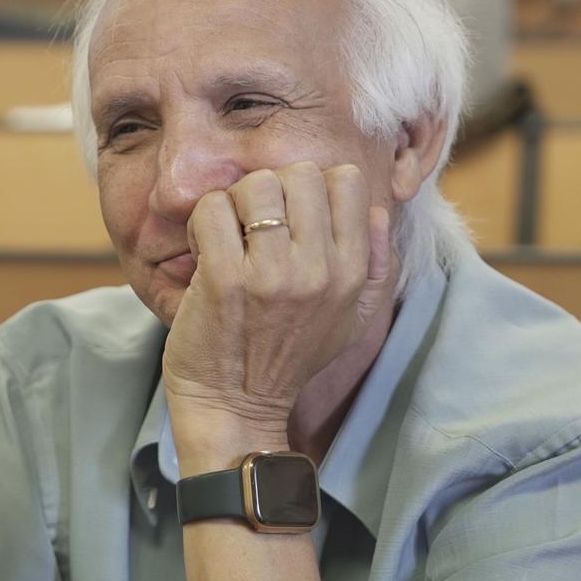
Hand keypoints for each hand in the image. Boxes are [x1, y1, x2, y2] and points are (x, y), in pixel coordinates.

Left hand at [161, 161, 392, 461]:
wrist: (235, 407)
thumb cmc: (288, 358)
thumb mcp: (351, 319)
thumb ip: (375, 265)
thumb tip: (379, 211)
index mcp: (351, 273)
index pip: (344, 181)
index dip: (310, 188)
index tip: (289, 219)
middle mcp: (319, 271)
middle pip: (299, 173)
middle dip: (269, 190)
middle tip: (252, 227)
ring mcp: (271, 275)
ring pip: (255, 184)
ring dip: (233, 204)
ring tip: (228, 238)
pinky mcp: (224, 280)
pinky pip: (212, 209)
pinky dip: (202, 223)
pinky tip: (204, 253)